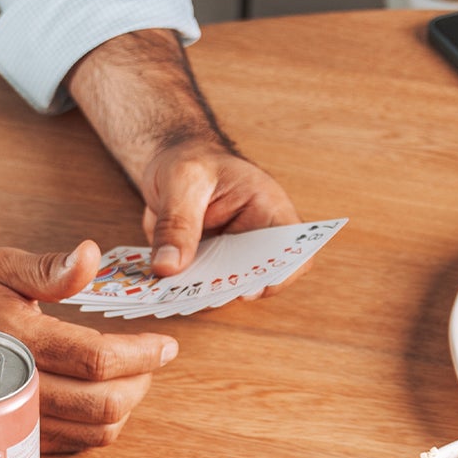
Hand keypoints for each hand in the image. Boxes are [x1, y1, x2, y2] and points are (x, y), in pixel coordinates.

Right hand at [0, 241, 179, 453]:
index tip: (166, 345)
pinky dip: (98, 426)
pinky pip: (72, 445)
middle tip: (150, 361)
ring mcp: (16, 420)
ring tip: (130, 379)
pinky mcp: (13, 438)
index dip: (142, 355)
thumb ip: (49, 269)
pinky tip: (100, 398)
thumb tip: (91, 255)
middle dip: (140, 384)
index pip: (97, 360)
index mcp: (18, 341)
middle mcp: (19, 387)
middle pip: (103, 405)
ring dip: (124, 408)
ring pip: (93, 432)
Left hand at [138, 138, 300, 285]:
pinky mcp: (208, 268)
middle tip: (196, 292)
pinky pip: (200, 289)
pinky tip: (163, 289)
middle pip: (257, 279)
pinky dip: (183, 293)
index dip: (279, 274)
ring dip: (200, 295)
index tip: (247, 288)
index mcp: (267, 210)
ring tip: (172, 291)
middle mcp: (256, 239)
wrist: (173, 164)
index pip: (294, 250)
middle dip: (228, 290)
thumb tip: (167, 268)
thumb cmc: (191, 161)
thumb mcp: (183, 181)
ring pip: (225, 291)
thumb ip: (176, 222)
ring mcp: (232, 258)